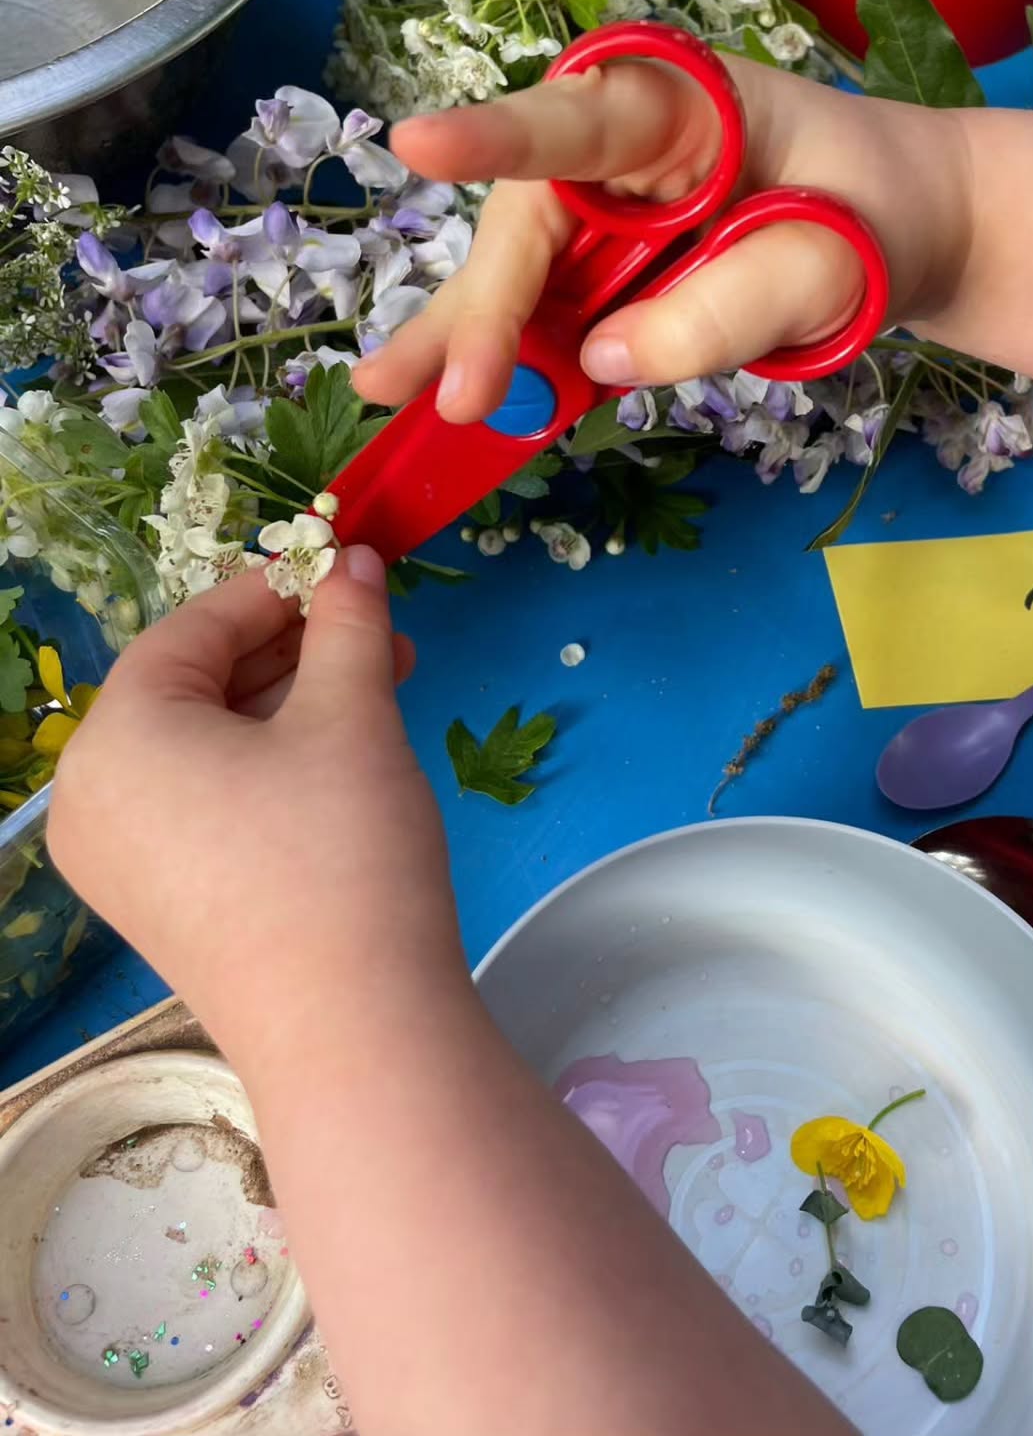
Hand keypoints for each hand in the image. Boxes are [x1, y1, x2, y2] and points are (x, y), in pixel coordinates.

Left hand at [47, 551, 464, 1068]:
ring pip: (207, 747)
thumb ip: (347, 624)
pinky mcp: (159, 905)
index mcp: (116, 736)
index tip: (348, 567)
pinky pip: (206, 803)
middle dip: (295, 652)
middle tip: (381, 630)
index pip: (194, 629)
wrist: (353, 1029)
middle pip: (196, 687)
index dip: (278, 588)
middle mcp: (93, 796)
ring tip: (383, 688)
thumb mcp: (352, 716)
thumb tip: (353, 558)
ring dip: (293, 707)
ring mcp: (119, 860)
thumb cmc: (340, 851)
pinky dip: (270, 768)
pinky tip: (345, 755)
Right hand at [353, 56, 968, 421]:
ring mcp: (609, 212)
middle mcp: (621, 148)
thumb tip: (600, 362)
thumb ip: (726, 307)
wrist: (915, 228)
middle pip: (528, 219)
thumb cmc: (882, 213)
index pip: (576, 122)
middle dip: (487, 308)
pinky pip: (549, 315)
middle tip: (457, 394)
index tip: (417, 147)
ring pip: (518, 271)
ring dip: (458, 335)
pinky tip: (444, 398)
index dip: (496, 137)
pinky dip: (505, 360)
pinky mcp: (611, 270)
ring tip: (387, 390)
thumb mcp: (834, 261)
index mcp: (679, 103)